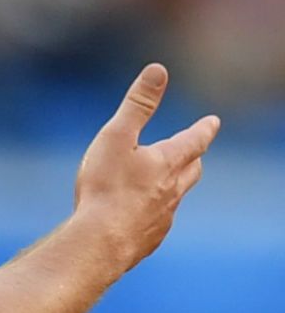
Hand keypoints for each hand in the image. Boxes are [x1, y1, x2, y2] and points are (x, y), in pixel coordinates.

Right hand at [73, 63, 219, 270]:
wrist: (100, 242)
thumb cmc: (105, 189)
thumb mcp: (116, 138)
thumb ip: (137, 105)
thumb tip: (158, 70)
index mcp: (167, 162)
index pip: (193, 140)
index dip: (203, 129)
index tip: (213, 122)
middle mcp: (172, 190)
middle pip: (191, 171)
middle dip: (193, 159)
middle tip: (194, 153)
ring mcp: (162, 218)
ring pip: (175, 198)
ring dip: (173, 188)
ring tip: (164, 186)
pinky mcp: (148, 241)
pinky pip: (156, 225)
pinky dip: (152, 216)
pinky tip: (139, 220)